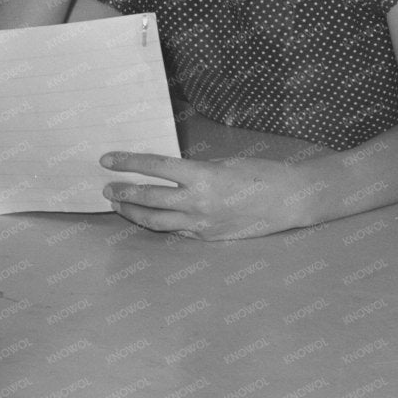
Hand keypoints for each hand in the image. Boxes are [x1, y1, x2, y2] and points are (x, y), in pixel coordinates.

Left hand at [100, 152, 313, 240]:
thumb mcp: (225, 163)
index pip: (154, 167)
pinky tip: (151, 219)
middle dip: (124, 191)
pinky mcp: (209, 237)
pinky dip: (160, 224)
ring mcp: (202, 224)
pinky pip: (177, 232)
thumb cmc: (263, 175)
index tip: (108, 160)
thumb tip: (170, 173)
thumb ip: (196, 171)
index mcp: (202, 176)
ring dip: (134, 212)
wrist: (290, 201)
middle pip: (148, 197)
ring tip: (120, 205)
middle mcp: (198, 202)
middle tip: (108, 188)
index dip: (127, 163)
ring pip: (156, 221)